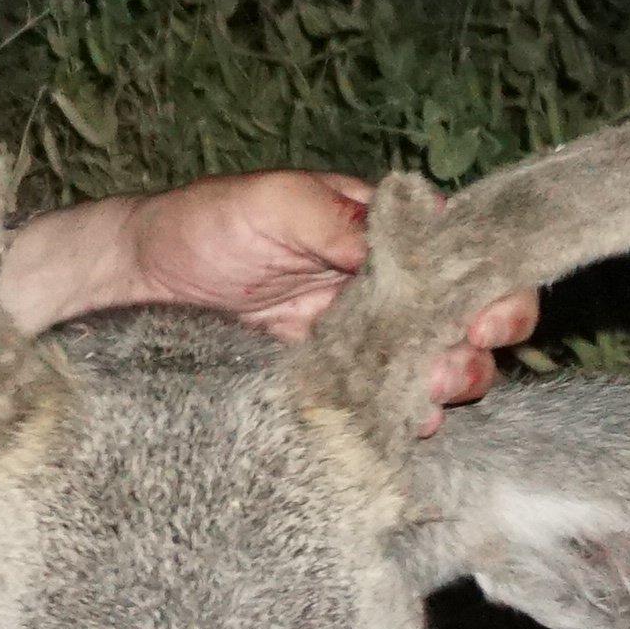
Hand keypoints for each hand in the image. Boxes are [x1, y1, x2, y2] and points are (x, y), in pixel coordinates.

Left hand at [0, 171, 539, 410]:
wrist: (134, 287)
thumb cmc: (202, 226)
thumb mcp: (271, 203)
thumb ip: (336, 219)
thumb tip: (404, 242)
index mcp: (390, 237)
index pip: (471, 262)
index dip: (495, 290)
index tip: (487, 318)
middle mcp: (389, 293)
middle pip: (468, 328)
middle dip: (472, 349)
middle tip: (448, 365)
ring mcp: (363, 347)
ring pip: (432, 376)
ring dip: (438, 390)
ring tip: (419, 397)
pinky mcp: (330, 392)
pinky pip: (379, 414)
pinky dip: (392, 423)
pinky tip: (385, 426)